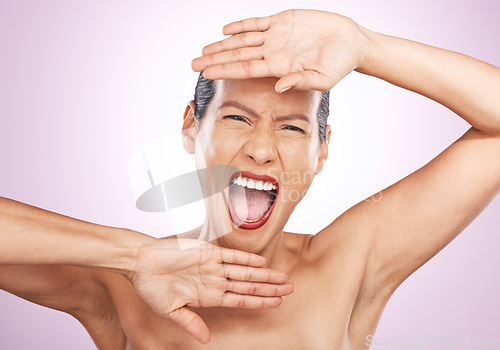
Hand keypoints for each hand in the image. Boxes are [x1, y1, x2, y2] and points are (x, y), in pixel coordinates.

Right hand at [127, 238, 293, 343]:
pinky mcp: (207, 252)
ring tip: (283, 278)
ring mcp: (212, 266)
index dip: (260, 301)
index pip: (241, 300)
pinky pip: (231, 256)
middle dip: (270, 288)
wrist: (139, 262)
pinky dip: (246, 258)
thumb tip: (206, 339)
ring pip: (245, 271)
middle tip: (291, 289)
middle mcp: (215, 281)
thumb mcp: (171, 311)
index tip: (278, 303)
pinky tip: (262, 261)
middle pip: (249, 285)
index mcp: (208, 296)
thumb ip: (191, 323)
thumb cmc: (151, 286)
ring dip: (264, 274)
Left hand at [191, 9, 366, 91]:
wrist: (351, 43)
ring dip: (222, 44)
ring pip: (242, 39)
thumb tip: (279, 87)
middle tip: (193, 64)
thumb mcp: (322, 78)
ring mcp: (276, 36)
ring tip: (204, 50)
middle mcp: (272, 53)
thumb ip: (300, 81)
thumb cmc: (339, 65)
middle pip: (237, 55)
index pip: (245, 69)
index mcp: (278, 68)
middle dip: (215, 59)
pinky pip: (257, 22)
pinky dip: (241, 24)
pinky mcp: (283, 20)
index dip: (225, 70)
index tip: (206, 73)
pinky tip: (226, 30)